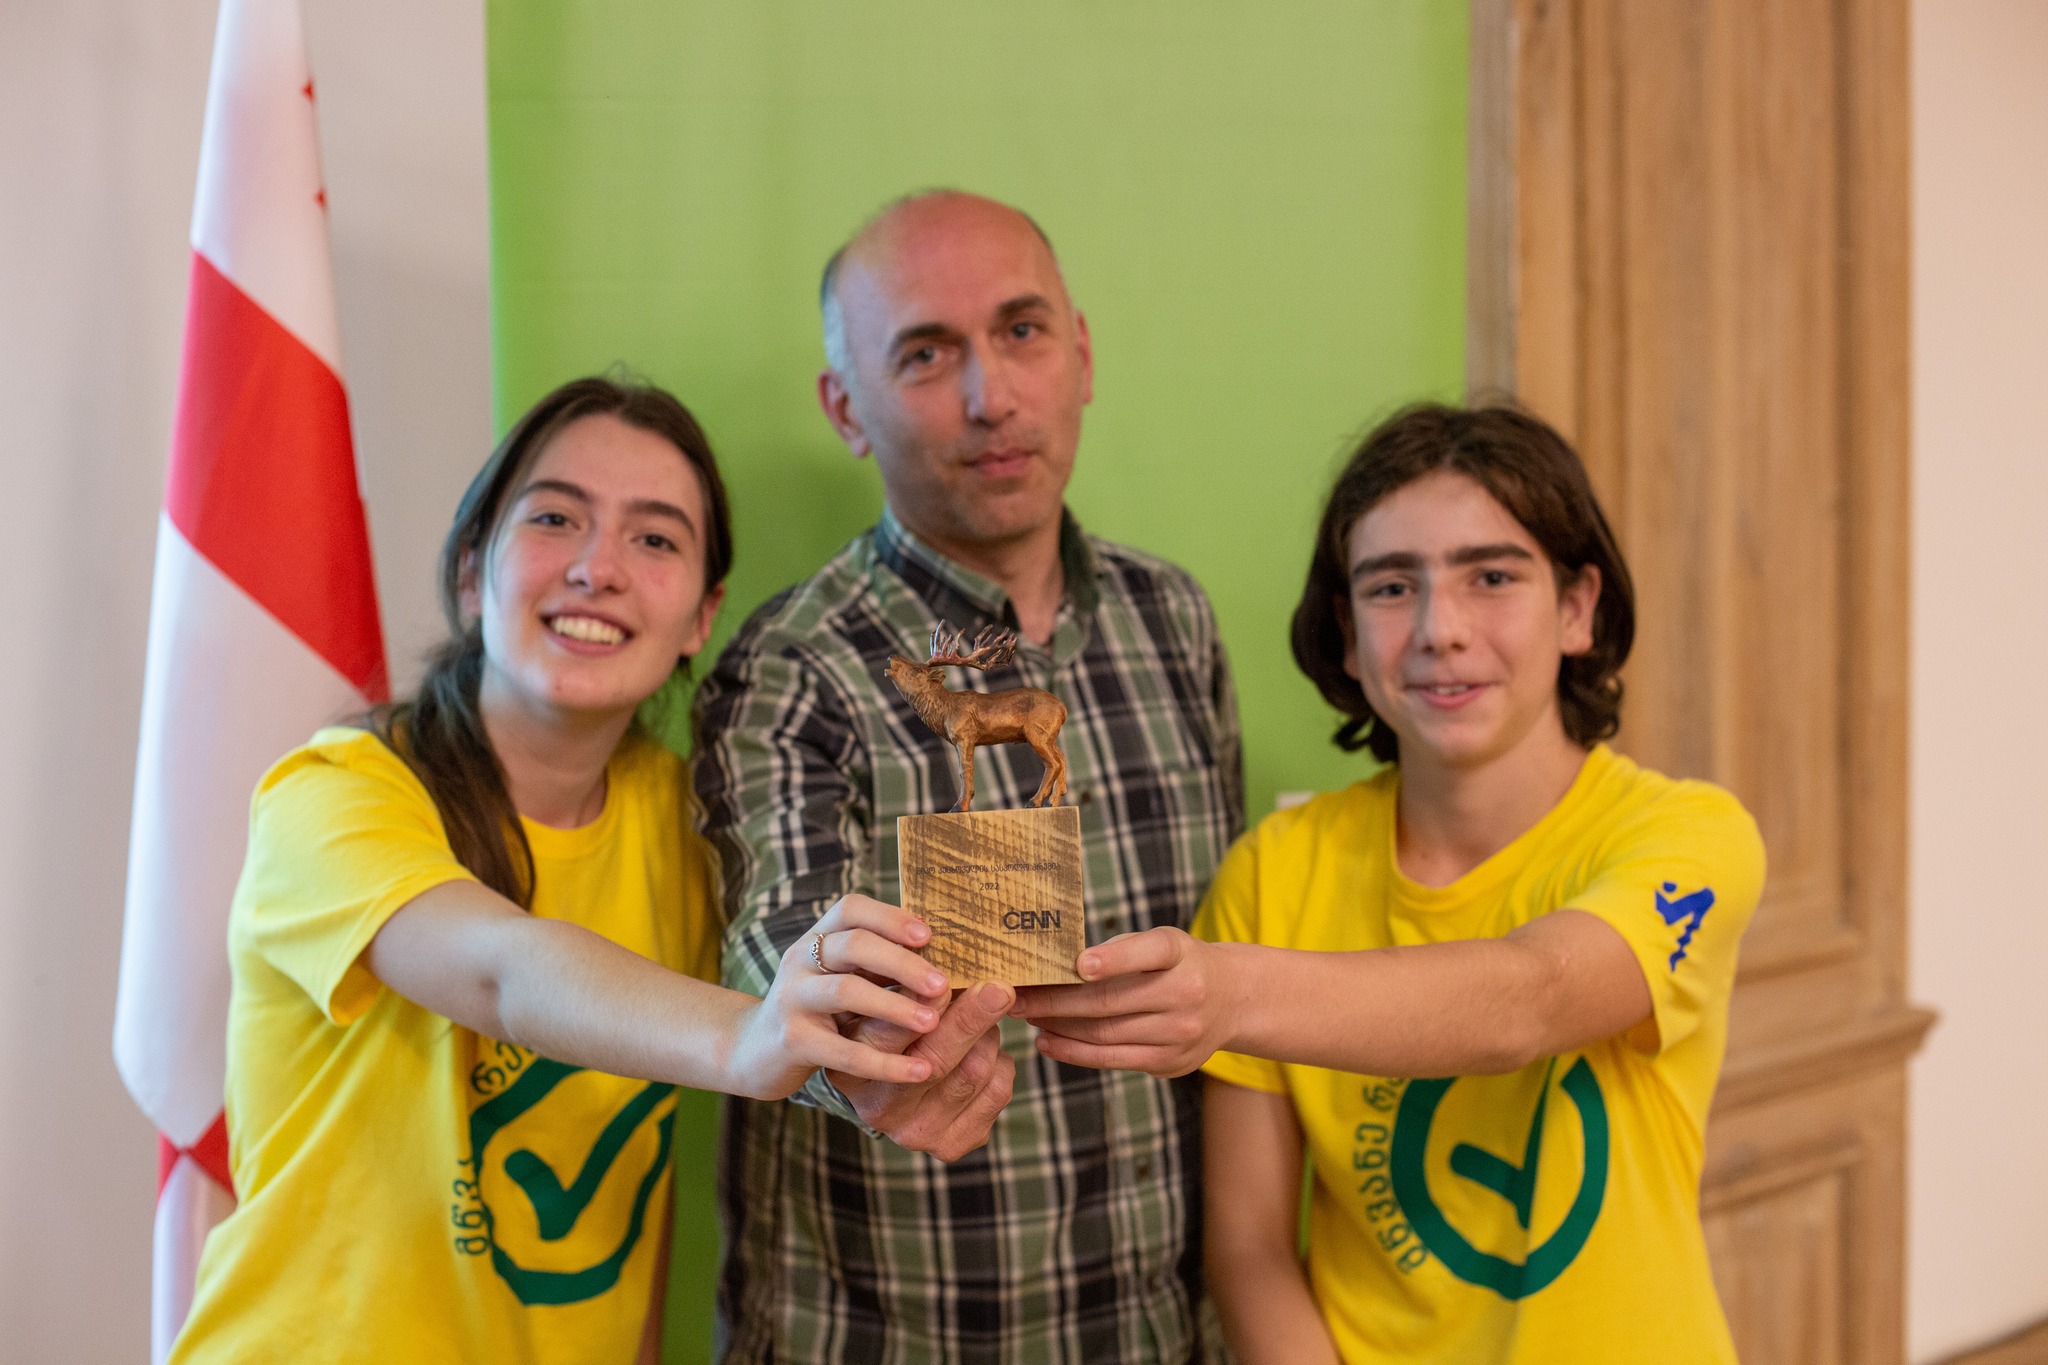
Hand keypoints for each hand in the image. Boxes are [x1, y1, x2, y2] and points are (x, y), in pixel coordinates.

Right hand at [727, 895, 948, 1100]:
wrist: (755, 1050)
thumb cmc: (817, 1009)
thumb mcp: (842, 976)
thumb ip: (879, 961)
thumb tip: (939, 946)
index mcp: (818, 937)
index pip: (850, 909)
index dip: (890, 917)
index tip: (928, 934)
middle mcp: (800, 960)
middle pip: (854, 945)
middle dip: (903, 962)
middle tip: (943, 984)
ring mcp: (792, 998)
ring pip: (846, 991)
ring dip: (895, 1006)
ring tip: (932, 1022)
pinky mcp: (792, 1040)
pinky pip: (843, 1050)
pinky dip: (885, 1062)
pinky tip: (918, 1071)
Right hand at [829, 981, 1017, 1161]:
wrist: (896, 1091)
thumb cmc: (890, 1030)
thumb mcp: (879, 1007)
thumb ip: (903, 988)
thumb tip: (944, 957)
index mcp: (851, 1070)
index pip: (884, 1038)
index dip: (917, 1008)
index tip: (942, 982)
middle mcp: (880, 1109)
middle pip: (935, 1060)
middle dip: (971, 1018)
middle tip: (997, 987)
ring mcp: (918, 1132)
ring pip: (973, 1072)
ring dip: (988, 1034)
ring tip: (985, 1010)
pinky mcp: (954, 1143)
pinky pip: (997, 1090)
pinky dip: (1001, 1060)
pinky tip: (987, 1048)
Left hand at [1011, 927, 1237, 1076]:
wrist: (1233, 1001)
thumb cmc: (1179, 964)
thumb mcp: (1162, 943)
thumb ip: (1119, 951)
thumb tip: (1054, 966)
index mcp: (1180, 952)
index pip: (1148, 951)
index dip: (1114, 958)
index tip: (1078, 963)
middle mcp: (1186, 992)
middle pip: (1110, 1001)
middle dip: (1056, 1001)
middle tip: (1018, 997)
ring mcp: (1180, 1032)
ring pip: (1106, 1033)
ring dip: (1059, 1027)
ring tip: (1027, 1018)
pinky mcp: (1170, 1062)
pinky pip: (1113, 1059)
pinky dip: (1075, 1052)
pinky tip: (1048, 1042)